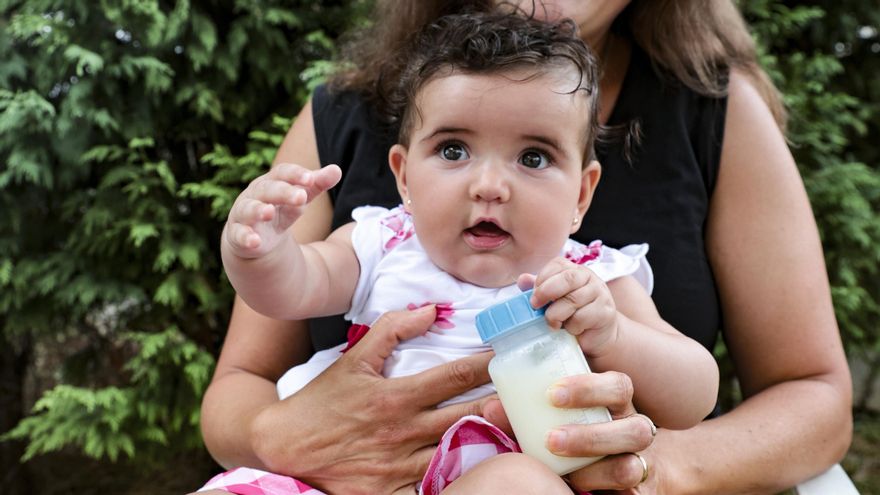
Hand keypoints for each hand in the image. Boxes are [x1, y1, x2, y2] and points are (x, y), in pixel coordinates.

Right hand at [224, 163, 340, 258]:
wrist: (256, 235)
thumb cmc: (281, 209)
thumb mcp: (300, 197)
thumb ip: (317, 185)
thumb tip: (337, 170)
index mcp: (272, 181)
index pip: (282, 172)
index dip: (296, 175)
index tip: (311, 179)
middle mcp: (255, 194)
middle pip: (267, 189)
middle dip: (283, 192)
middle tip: (301, 197)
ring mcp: (244, 213)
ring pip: (249, 209)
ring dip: (258, 210)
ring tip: (268, 212)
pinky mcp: (237, 234)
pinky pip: (239, 234)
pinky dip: (245, 237)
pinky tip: (254, 242)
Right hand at [249, 305, 494, 494]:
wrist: (284, 447)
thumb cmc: (322, 401)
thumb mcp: (354, 358)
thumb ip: (392, 331)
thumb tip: (430, 310)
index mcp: (397, 396)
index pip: (456, 376)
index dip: (488, 364)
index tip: (509, 355)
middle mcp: (404, 432)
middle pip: (469, 416)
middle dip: (502, 404)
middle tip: (527, 394)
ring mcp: (401, 466)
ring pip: (460, 453)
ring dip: (489, 441)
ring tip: (517, 431)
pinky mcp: (392, 492)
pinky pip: (435, 486)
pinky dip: (456, 477)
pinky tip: (478, 469)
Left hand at [483, 371, 659, 492]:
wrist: (612, 457)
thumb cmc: (574, 423)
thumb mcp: (557, 410)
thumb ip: (529, 408)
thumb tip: (493, 408)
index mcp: (615, 401)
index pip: (618, 386)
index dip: (589, 389)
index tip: (551, 394)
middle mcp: (631, 429)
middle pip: (636, 428)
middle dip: (592, 435)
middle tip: (551, 439)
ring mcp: (636, 460)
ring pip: (633, 466)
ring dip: (597, 470)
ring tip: (565, 472)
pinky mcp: (634, 489)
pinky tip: (582, 491)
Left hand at [518, 257, 618, 356]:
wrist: (598, 335)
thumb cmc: (572, 314)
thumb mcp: (553, 300)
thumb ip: (539, 288)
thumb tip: (522, 279)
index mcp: (574, 270)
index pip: (558, 265)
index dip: (542, 279)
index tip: (533, 294)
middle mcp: (589, 277)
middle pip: (567, 278)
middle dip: (546, 292)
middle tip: (535, 306)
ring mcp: (600, 293)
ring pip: (573, 300)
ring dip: (556, 315)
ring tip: (553, 323)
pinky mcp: (606, 312)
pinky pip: (581, 318)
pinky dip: (571, 327)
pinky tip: (572, 329)